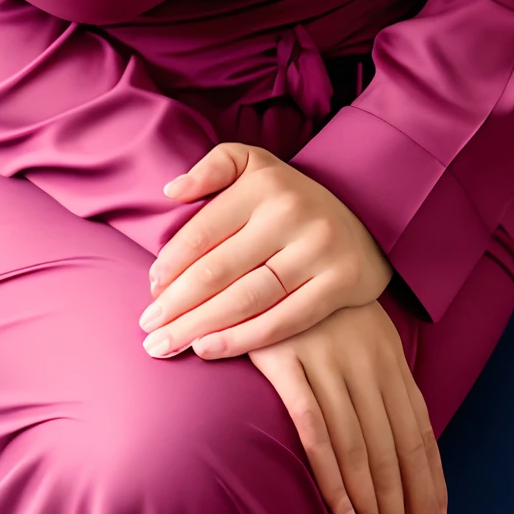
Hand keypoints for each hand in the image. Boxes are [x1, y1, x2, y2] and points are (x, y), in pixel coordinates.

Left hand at [140, 142, 391, 357]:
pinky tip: (210, 349)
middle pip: (220, 269)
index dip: (171, 263)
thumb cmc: (289, 196)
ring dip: (201, 327)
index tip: (149, 290)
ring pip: (248, 298)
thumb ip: (212, 168)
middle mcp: (290, 213)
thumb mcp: (253, 164)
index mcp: (262, 183)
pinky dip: (245, 339)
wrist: (366, 215)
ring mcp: (318, 248)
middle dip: (177, 304)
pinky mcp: (341, 282)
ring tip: (168, 345)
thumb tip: (171, 191)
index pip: (204, 230)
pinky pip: (286, 320)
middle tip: (147, 329)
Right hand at [252, 303, 446, 513]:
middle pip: (394, 447)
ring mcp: (327, 358)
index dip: (431, 485)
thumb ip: (385, 383)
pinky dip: (333, 479)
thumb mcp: (363, 336)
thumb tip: (412, 444)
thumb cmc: (317, 307)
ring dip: (374, 503)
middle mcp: (365, 359)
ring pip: (360, 447)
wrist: (266, 255)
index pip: (419, 434)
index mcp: (389, 356)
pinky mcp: (287, 360)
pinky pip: (316, 430)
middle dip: (405, 505)